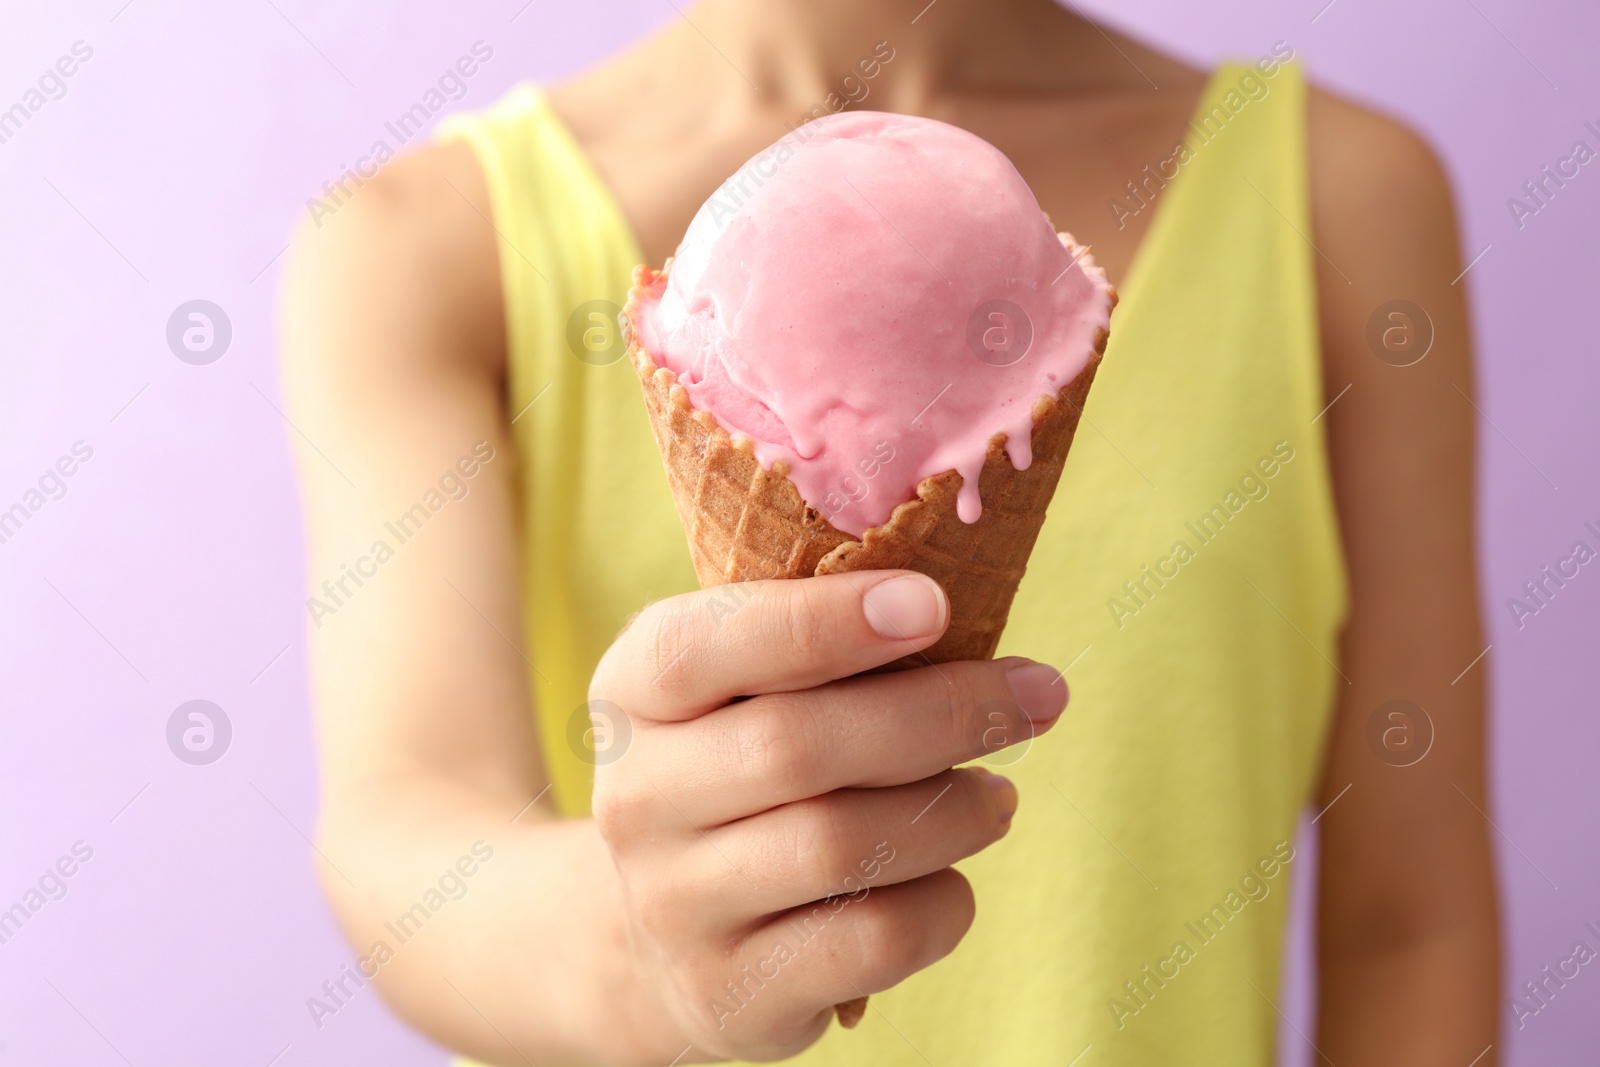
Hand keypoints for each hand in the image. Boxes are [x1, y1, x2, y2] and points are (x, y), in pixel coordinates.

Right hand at [588, 570, 1067, 1060]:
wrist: (648, 939)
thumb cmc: (731, 773)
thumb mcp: (733, 691)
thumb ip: (810, 644)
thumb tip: (953, 609)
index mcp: (630, 692)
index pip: (707, 647)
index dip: (823, 622)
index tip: (933, 603)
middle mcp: (635, 798)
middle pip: (798, 746)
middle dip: (941, 712)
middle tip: (1036, 694)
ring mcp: (674, 905)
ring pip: (841, 846)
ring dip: (953, 810)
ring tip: (997, 794)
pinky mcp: (734, 991)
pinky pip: (870, 939)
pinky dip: (943, 901)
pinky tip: (954, 876)